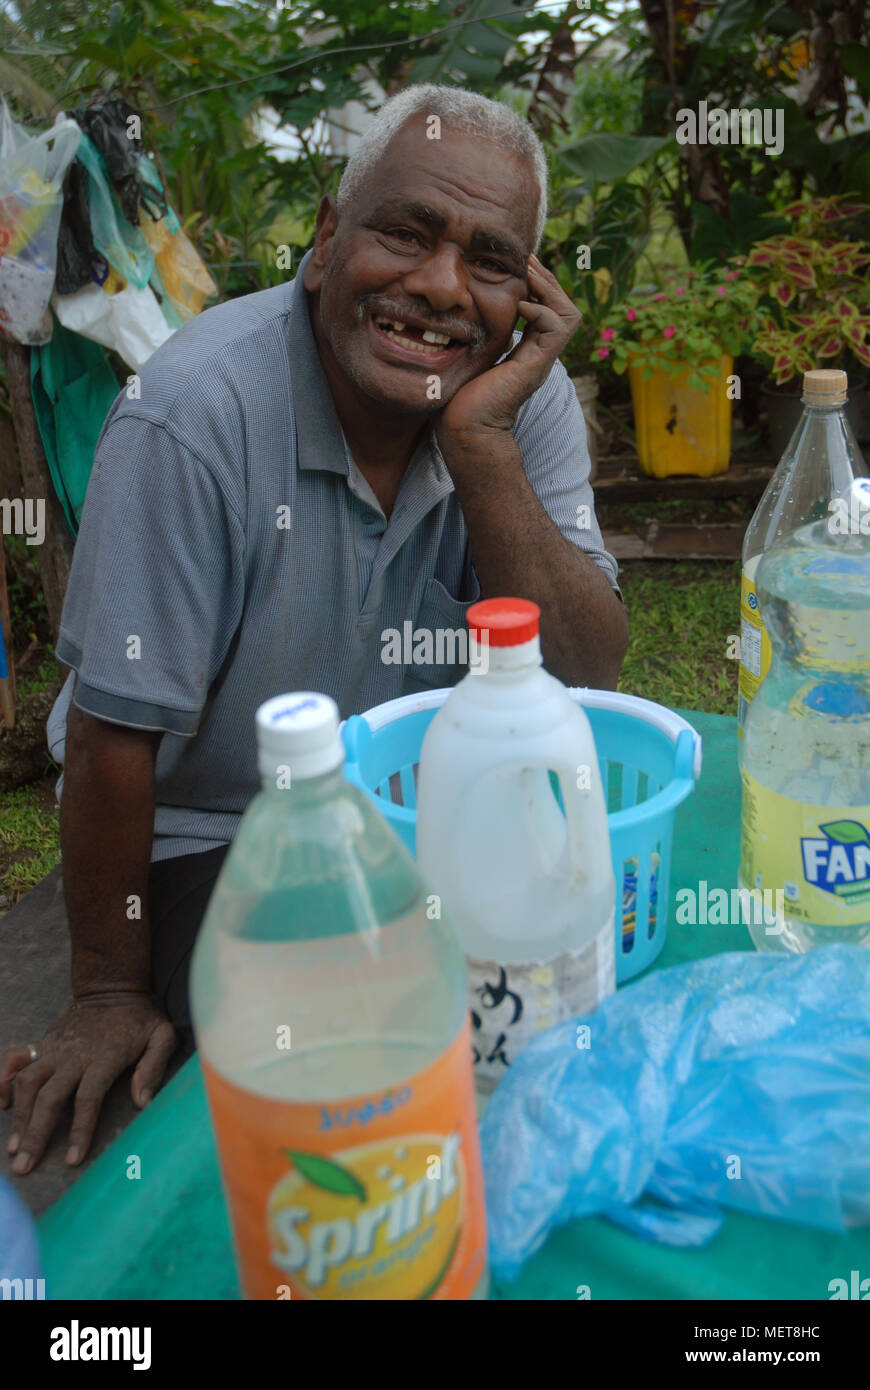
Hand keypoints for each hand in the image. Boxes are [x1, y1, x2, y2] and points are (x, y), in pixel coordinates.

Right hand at [1, 994, 176, 1173]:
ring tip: (13, 1148)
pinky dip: (3, 1079)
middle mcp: (73, 1055)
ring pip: (27, 1083)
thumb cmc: (139, 1018)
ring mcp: (54, 1049)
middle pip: (49, 1097)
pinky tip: (2, 1103)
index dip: (79, 1130)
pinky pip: (14, 1060)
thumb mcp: (161, 1035)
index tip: (72, 1160)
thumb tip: (142, 1102)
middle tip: (24, 1166)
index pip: (88, 1098)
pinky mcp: (42, 1045)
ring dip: (18, 1116)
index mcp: (104, 1057)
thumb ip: (154, 1067)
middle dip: (36, 1134)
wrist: (110, 987)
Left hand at [437, 253, 580, 439]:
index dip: (537, 284)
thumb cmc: (457, 398)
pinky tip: (520, 306)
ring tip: (528, 274)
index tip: (519, 264)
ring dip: (550, 289)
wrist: (462, 430)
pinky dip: (541, 310)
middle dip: (547, 279)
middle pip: (562, 307)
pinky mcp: (535, 366)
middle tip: (526, 259)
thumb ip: (478, 334)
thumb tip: (465, 308)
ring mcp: (540, 361)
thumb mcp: (469, 354)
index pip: (546, 308)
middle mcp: (538, 354)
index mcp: (526, 350)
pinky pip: (556, 328)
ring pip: (568, 314)